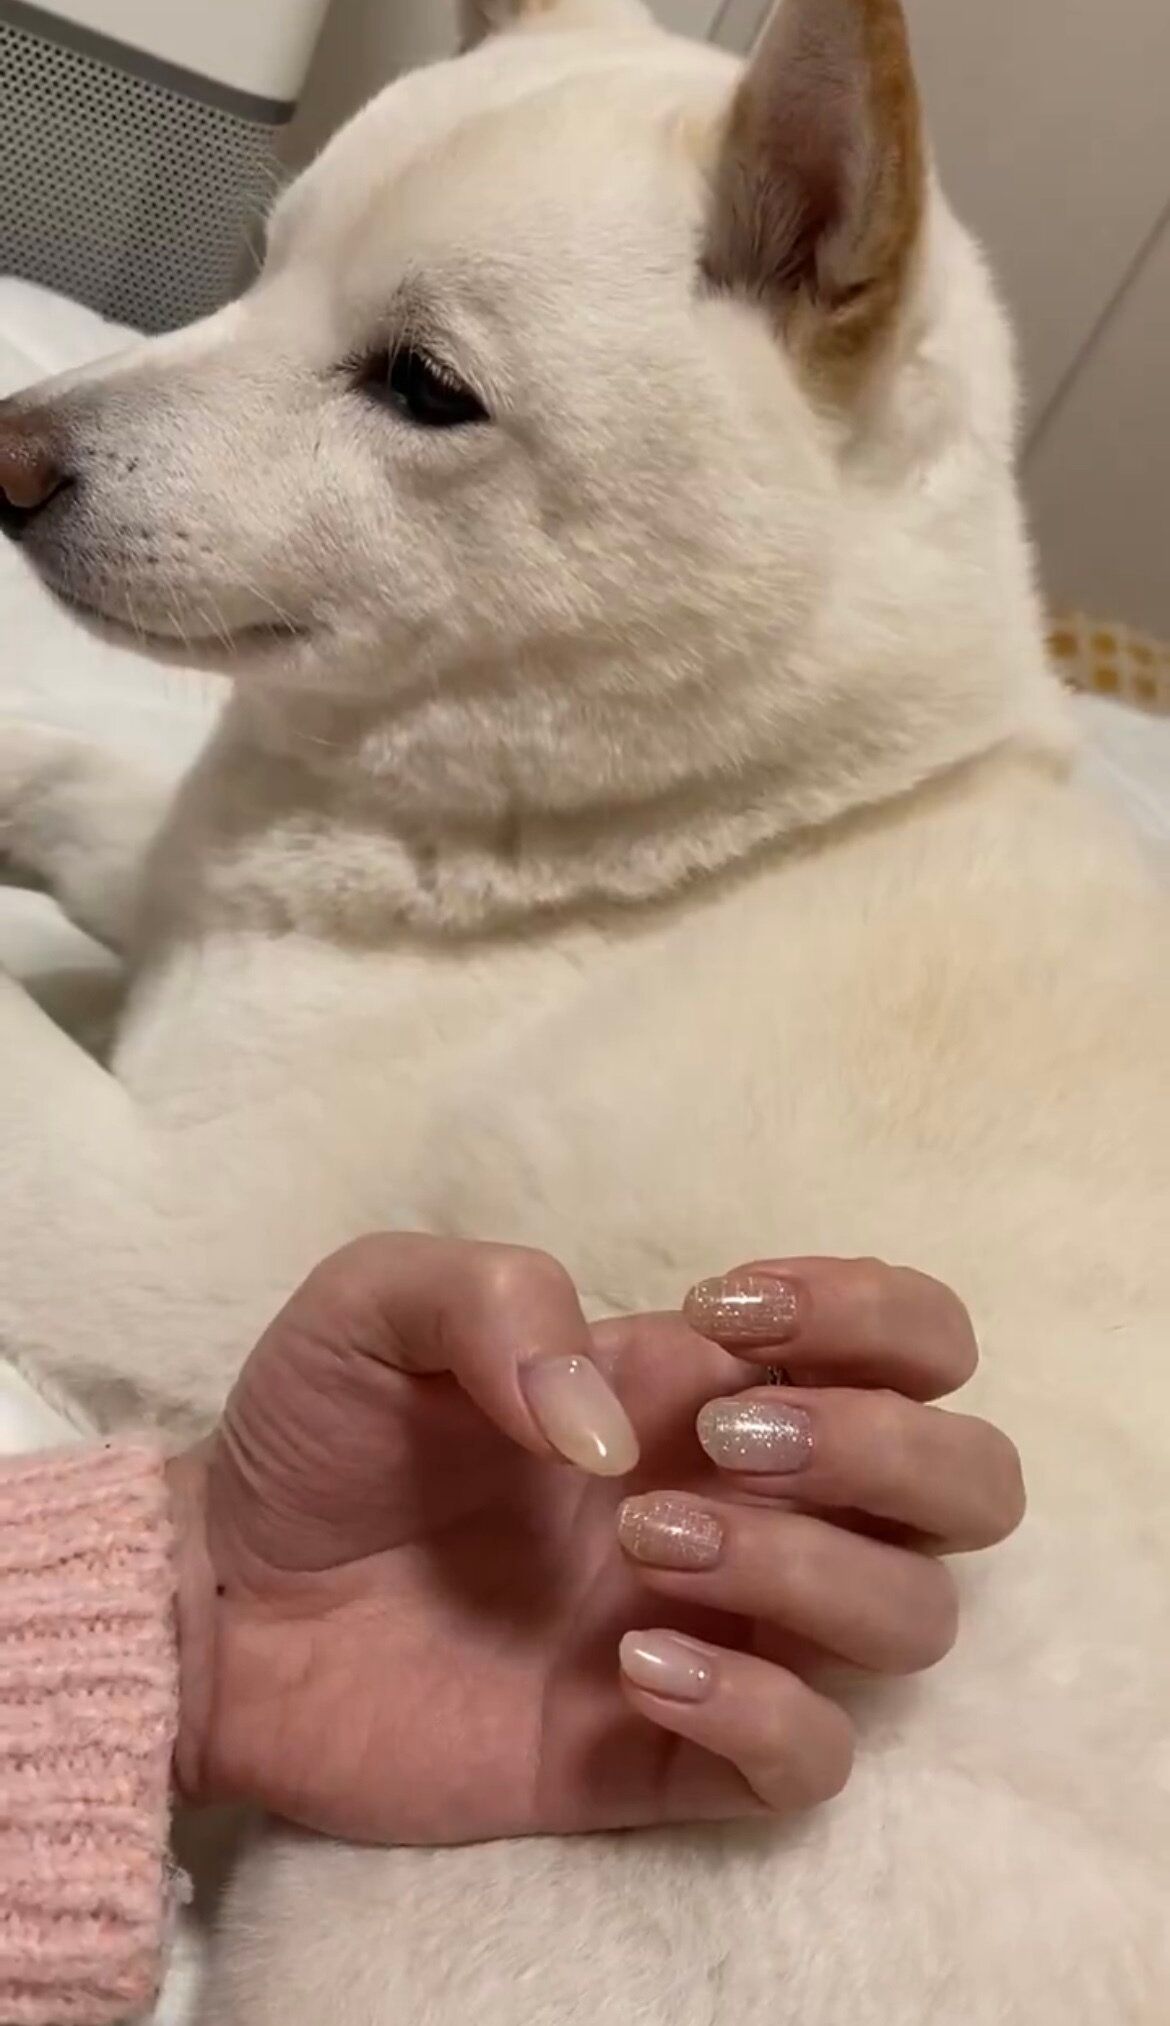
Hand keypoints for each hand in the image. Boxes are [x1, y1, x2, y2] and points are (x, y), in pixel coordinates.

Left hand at [168, 1238, 1023, 1843]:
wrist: (225, 1608)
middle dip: (886, 1447)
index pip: (914, 1339)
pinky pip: (814, 1760)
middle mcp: (746, 1502)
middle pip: (970, 1482)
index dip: (876, 1316)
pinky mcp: (667, 1757)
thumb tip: (616, 1428)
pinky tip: (633, 1666)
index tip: (725, 1319)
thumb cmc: (317, 1440)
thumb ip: (498, 1298)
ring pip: (914, 1618)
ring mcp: (722, 1631)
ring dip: (808, 1568)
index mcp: (703, 1385)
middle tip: (721, 1442)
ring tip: (641, 1548)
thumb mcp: (375, 1303)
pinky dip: (759, 1709)